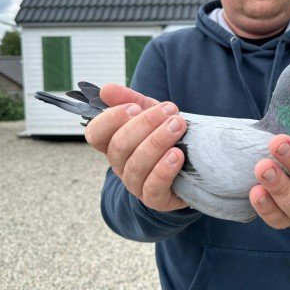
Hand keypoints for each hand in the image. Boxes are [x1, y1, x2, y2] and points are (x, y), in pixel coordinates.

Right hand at [85, 84, 188, 211]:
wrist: (193, 165)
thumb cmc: (165, 135)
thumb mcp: (151, 113)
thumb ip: (131, 100)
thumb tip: (106, 89)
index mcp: (113, 143)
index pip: (95, 133)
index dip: (111, 119)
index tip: (135, 107)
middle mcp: (120, 165)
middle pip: (119, 146)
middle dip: (145, 124)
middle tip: (170, 110)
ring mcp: (136, 184)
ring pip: (137, 165)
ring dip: (158, 142)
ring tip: (179, 125)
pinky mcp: (155, 199)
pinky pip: (153, 187)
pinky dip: (164, 169)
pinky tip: (178, 155)